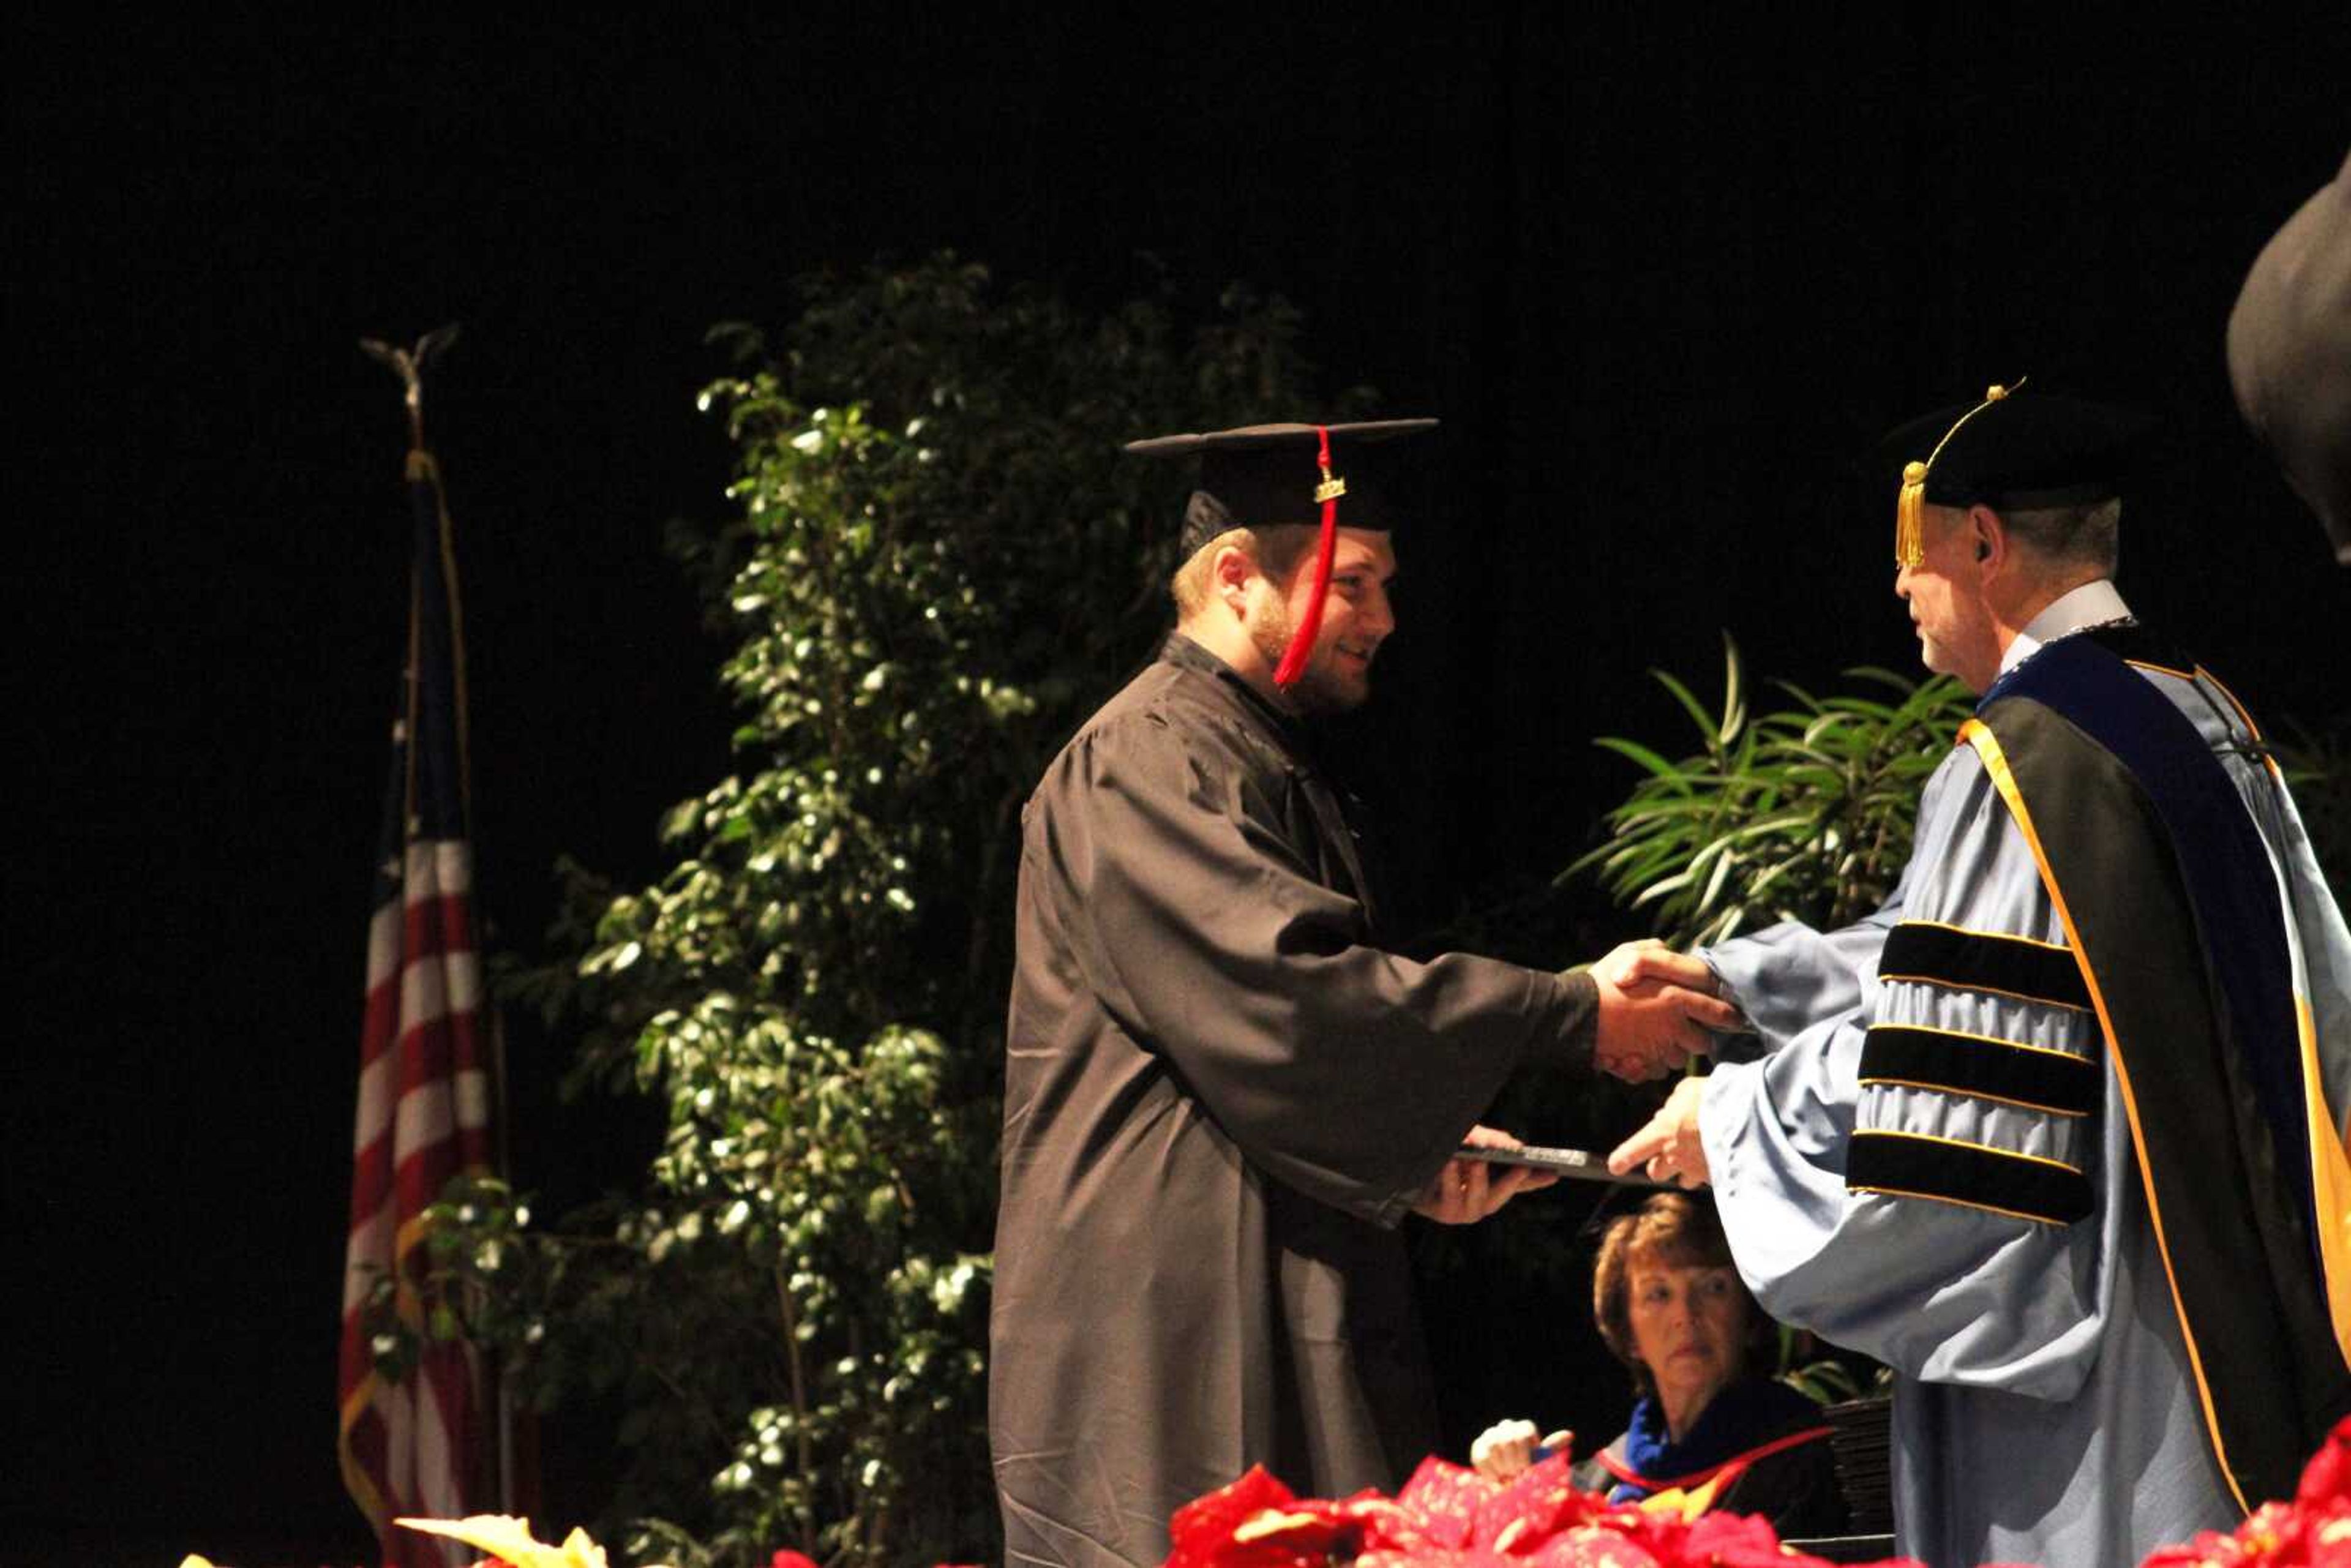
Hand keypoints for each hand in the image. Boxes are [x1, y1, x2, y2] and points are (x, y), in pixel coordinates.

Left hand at [1413, 1124, 1558, 1223]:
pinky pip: (1449, 1197)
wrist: (1398, 1167)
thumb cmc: (1439, 1154)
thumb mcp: (1466, 1141)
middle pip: (1501, 1197)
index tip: (1556, 1172)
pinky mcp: (1439, 1212)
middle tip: (1520, 1164)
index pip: (1519, 1185)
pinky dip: (1450, 1179)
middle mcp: (1477, 1203)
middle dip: (1512, 1181)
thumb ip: (1489, 1141)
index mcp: (1488, 1187)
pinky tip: (1450, 1163)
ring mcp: (1459, 1211)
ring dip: (1478, 1178)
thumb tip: (1513, 1145)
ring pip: (1477, 1200)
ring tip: (1478, 1159)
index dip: (1537, 1179)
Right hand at [1469, 1417, 1572, 1480]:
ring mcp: (1490, 1435)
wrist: (1510, 1485)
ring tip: (1508, 1477)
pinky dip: (1491, 1471)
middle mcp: (1506, 1427)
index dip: (1526, 1452)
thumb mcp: (1542, 1463)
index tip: (1527, 1467)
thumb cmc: (1529, 1473)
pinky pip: (1481, 1456)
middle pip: (1509, 1438)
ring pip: (1494, 1446)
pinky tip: (1498, 1480)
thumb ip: (1551, 1448)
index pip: (1525, 1431)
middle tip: (1516, 1474)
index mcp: (1524, 1430)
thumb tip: (1570, 1434)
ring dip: (1502, 1467)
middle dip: (1513, 1461)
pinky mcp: (1478, 1446)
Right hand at [1590, 941, 1742, 1081]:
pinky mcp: (1645, 1065)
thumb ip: (1651, 950)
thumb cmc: (1600, 983)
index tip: (1734, 1020)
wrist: (1576, 1015)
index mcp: (1676, 997)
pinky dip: (1652, 1066)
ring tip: (1654, 1042)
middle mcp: (1674, 1026)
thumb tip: (1664, 946)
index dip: (1727, 1017)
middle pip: (1702, 1043)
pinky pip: (1659, 1071)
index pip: (1716, 1012)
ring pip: (1680, 1059)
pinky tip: (1639, 1055)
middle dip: (1694, 1040)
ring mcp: (1660, 1048)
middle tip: (1681, 1033)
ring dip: (1671, 1053)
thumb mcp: (1625, 954)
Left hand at [1608, 1075, 1711, 1186]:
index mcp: (1662, 1133)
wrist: (1747, 1117)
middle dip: (1660, 1165)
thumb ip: (1674, 1103)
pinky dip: (1711, 1171)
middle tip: (1671, 1151)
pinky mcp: (1717, 1178)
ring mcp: (1696, 1170)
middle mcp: (1675, 1157)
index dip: (1622, 1159)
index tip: (1614, 1167)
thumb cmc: (1713, 1098)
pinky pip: (1708, 1179)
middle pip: (1656, 1173)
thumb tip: (1669, 1112)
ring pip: (1683, 1181)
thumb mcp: (1686, 1090)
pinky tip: (1721, 1157)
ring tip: (1698, 1155)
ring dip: (1686, 1171)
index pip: (1633, 1150)